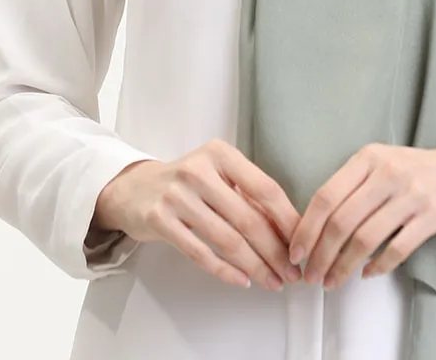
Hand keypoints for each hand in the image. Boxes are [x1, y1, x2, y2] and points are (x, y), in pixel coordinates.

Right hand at [90, 140, 302, 289]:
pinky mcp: (160, 220)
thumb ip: (247, 196)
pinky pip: (200, 253)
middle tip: (291, 273)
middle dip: (275, 251)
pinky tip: (242, 280)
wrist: (134, 189)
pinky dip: (225, 271)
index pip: (265, 188)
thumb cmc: (186, 183)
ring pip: (228, 240)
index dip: (287, 220)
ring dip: (255, 266)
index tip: (302, 243)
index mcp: (221, 154)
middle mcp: (199, 170)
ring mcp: (177, 195)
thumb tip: (286, 231)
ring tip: (272, 281)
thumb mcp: (217, 175)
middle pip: (249, 218)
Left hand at [289, 142, 435, 288]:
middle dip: (320, 255)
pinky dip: (377, 266)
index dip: (306, 228)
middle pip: (341, 221)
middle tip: (311, 275)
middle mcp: (388, 172)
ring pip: (365, 239)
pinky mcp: (433, 215)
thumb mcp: (384, 162)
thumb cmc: (421, 170)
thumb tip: (316, 224)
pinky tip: (367, 274)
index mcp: (369, 157)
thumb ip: (353, 184)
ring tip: (333, 281)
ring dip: (343, 266)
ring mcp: (412, 194)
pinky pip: (396, 249)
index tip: (297, 252)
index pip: (326, 196)